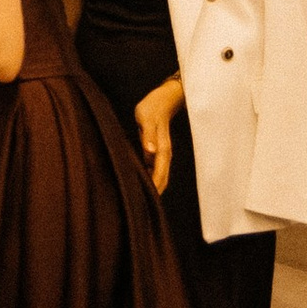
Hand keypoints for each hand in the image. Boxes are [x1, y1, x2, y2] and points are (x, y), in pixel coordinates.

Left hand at [134, 71, 184, 196]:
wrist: (162, 100)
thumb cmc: (152, 107)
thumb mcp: (146, 118)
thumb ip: (148, 134)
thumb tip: (149, 151)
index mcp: (162, 148)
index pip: (159, 174)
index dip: (155, 187)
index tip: (149, 201)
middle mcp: (164, 154)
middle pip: (162, 178)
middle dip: (156, 192)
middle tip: (145, 208)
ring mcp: (161, 153)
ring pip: (159, 174)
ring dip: (154, 186)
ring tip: (144, 200)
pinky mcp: (157, 150)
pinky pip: (155, 168)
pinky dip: (151, 176)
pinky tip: (143, 181)